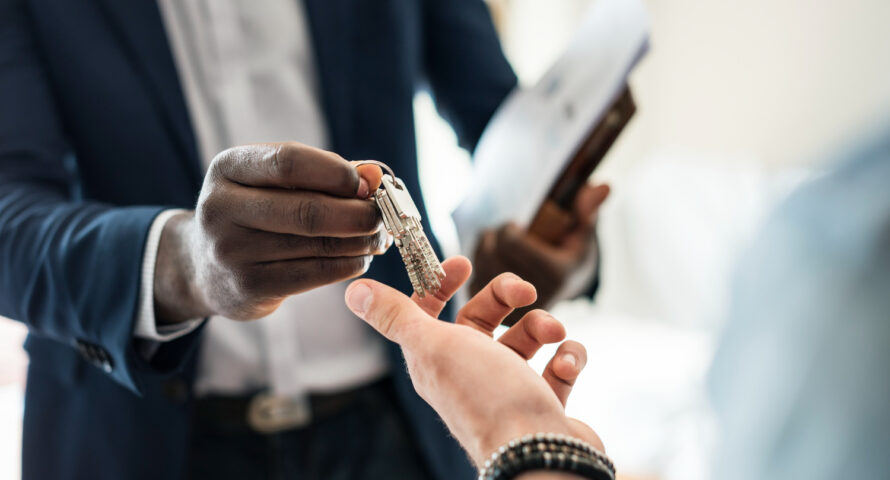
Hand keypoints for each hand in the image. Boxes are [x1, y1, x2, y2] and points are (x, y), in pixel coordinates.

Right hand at [154, 142, 387, 323]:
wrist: (204, 266)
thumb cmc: (255, 212)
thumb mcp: (273, 182)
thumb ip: (323, 173)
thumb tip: (373, 175)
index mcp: (227, 168)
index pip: (289, 161)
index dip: (337, 173)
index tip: (368, 184)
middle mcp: (221, 208)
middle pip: (307, 210)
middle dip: (357, 213)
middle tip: (382, 216)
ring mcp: (231, 251)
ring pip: (316, 244)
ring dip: (359, 241)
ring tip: (378, 237)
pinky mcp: (248, 287)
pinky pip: (314, 274)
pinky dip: (348, 264)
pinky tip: (360, 258)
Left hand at [344, 256, 602, 466]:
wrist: (539, 453)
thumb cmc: (486, 396)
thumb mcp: (433, 346)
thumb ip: (396, 316)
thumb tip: (353, 290)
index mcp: (435, 358)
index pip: (429, 312)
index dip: (441, 284)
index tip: (464, 264)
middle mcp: (468, 373)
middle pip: (482, 318)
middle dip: (505, 297)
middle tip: (526, 292)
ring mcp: (507, 389)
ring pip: (524, 339)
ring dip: (542, 325)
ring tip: (554, 333)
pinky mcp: (542, 402)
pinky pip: (557, 366)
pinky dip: (567, 357)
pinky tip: (566, 363)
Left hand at [471, 183, 609, 324]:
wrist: (562, 289)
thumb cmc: (571, 253)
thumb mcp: (583, 232)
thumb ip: (588, 210)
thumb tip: (604, 186)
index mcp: (556, 275)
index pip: (511, 242)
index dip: (508, 228)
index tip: (516, 226)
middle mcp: (534, 297)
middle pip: (492, 252)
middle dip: (495, 236)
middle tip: (505, 233)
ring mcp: (513, 309)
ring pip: (479, 265)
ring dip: (484, 248)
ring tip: (499, 245)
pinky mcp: (495, 316)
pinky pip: (472, 280)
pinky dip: (477, 267)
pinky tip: (490, 262)